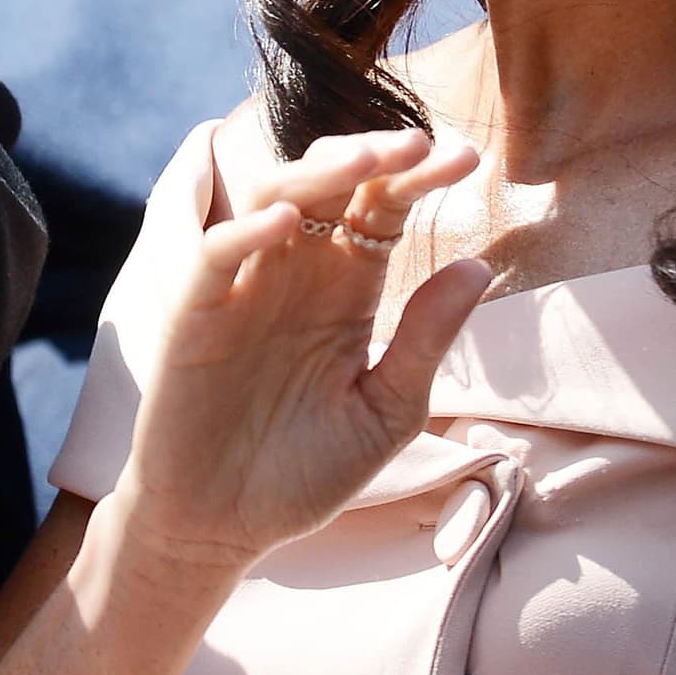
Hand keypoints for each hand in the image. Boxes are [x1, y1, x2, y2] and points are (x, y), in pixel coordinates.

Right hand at [109, 127, 488, 576]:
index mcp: (349, 285)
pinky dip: (248, 229)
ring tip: (365, 160)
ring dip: (320, 172)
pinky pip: (217, 254)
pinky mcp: (196, 315)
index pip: (388, 207)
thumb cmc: (307, 472)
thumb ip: (425, 341)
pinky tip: (287, 220)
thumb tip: (479, 265)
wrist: (223, 531)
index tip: (469, 159)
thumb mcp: (385, 413)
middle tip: (417, 142)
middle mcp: (300, 270)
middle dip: (376, 155)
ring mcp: (246, 286)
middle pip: (335, 184)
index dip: (423, 177)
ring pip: (277, 196)